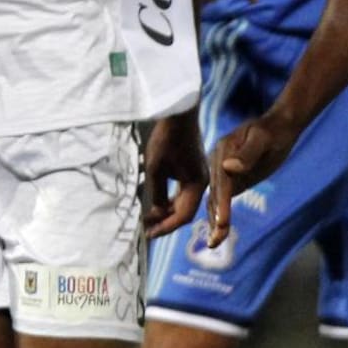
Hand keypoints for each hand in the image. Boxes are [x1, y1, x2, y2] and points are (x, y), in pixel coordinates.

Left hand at [143, 111, 206, 238]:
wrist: (179, 113)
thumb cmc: (166, 139)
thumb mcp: (156, 168)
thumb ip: (156, 193)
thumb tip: (155, 212)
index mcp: (197, 184)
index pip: (183, 216)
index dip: (165, 227)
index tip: (149, 234)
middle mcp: (201, 184)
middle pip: (184, 212)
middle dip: (165, 222)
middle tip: (147, 230)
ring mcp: (197, 177)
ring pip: (183, 203)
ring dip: (166, 212)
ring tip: (149, 219)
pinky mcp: (192, 171)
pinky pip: (182, 193)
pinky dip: (169, 200)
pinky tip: (156, 204)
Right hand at [207, 113, 294, 246]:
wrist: (278, 127)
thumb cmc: (273, 132)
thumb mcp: (262, 139)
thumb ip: (247, 153)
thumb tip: (229, 167)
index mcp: (222, 152)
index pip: (222, 182)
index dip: (222, 204)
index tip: (222, 222)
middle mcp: (218, 163)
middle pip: (215, 194)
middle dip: (216, 218)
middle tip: (215, 240)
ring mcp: (222, 173)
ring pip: (215, 201)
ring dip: (214, 222)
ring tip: (214, 243)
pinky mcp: (231, 181)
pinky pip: (222, 201)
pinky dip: (219, 217)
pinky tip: (218, 234)